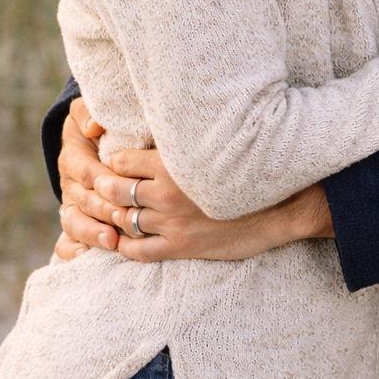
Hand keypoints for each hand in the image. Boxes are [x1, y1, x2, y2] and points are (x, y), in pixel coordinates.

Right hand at [55, 97, 119, 259]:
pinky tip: (86, 258)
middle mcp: (70, 185)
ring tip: (111, 241)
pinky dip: (73, 251)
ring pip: (75, 224)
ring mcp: (72, 206)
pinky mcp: (75, 222)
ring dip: (92, 234)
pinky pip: (66, 242)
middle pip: (84, 201)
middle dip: (104, 210)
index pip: (86, 172)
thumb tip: (94, 126)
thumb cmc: (99, 125)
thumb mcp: (90, 112)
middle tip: (123, 218)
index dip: (101, 180)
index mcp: (73, 158)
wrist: (93, 140)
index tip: (119, 186)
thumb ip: (89, 114)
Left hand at [91, 151, 333, 262]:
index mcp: (172, 164)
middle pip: (115, 190)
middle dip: (101, 187)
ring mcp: (171, 223)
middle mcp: (166, 193)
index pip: (122, 161)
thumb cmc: (251, 169)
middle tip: (98, 185)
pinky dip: (122, 245)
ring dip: (110, 215)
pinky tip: (119, 238)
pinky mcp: (180, 247)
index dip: (111, 161)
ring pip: (123, 219)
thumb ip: (185, 141)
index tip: (110, 161)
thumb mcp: (216, 146)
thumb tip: (165, 128)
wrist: (280, 206)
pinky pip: (138, 250)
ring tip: (106, 210)